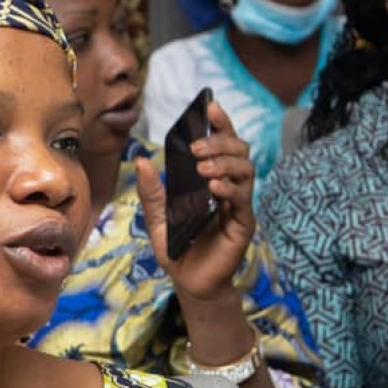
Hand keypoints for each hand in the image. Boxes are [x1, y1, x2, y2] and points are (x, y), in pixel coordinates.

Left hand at [135, 100, 255, 303]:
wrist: (188, 282)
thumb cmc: (177, 247)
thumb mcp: (156, 216)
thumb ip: (151, 190)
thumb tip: (141, 159)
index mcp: (210, 180)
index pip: (222, 144)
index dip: (220, 123)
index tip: (210, 106)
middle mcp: (228, 187)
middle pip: (240, 151)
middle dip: (220, 143)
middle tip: (197, 149)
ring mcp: (238, 205)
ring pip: (246, 170)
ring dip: (224, 163)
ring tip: (203, 169)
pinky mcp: (242, 223)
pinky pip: (242, 198)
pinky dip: (229, 187)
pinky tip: (213, 187)